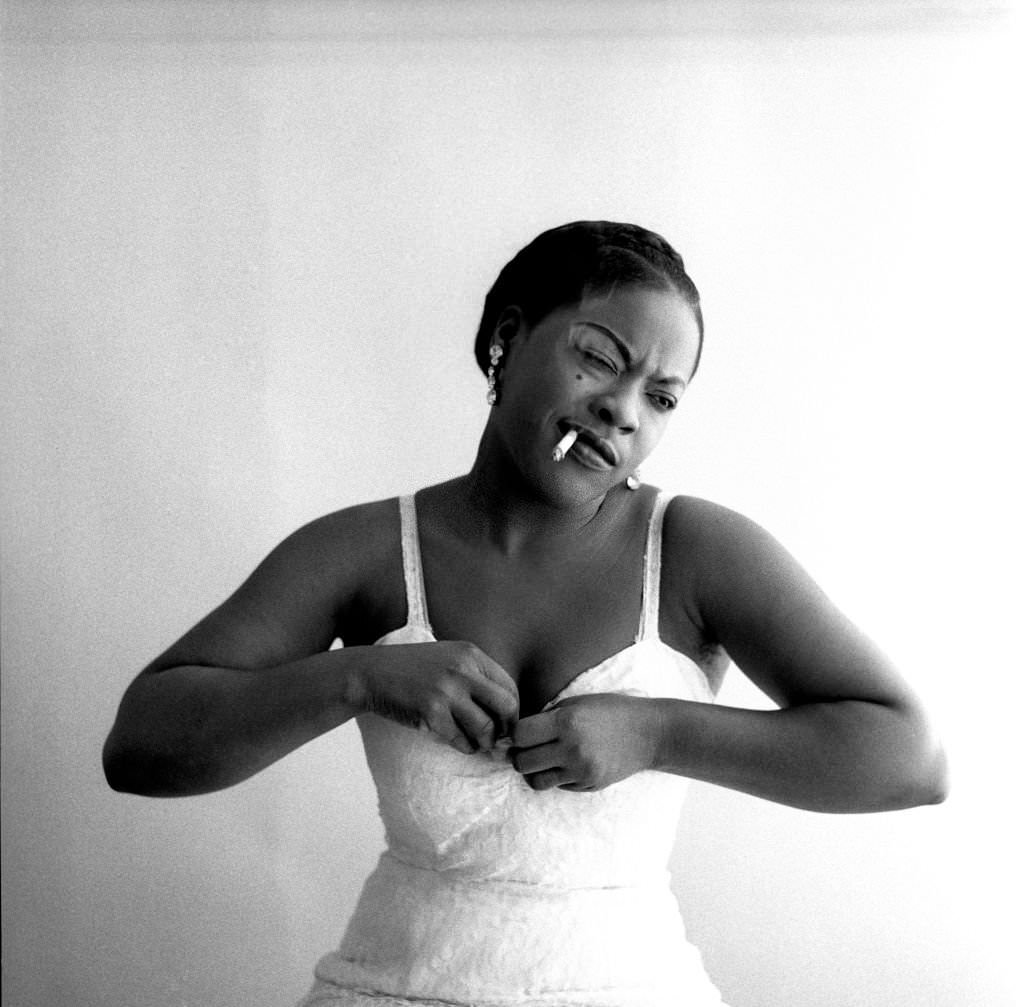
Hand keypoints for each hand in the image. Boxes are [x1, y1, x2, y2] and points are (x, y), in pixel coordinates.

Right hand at [350, 641, 518, 754]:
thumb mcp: (449, 658)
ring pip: (486, 728)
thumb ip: (476, 675)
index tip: (505, 722)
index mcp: (471, 654)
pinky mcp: (431, 713)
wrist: (372, 673)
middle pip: (507, 706)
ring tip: (478, 744)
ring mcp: (446, 692)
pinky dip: (465, 747)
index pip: (509, 686)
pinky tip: (460, 744)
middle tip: (499, 738)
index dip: (512, 709)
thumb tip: (506, 709)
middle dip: (507, 728)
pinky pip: (461, 740)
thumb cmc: (413, 669)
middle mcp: (463, 670)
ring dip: (485, 742)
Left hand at [510, 693, 659, 791]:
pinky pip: (558, 787)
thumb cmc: (610, 711)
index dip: (514, 734)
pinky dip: (556, 777)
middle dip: (519, 755)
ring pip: (536, 782)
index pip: (520, 735)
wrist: (649, 733)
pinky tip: (566, 764)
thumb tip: (516, 734)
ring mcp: (581, 771)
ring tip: (542, 759)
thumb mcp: (577, 703)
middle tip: (527, 748)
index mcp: (567, 721)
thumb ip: (547, 717)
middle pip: (522, 763)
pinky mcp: (589, 785)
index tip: (521, 732)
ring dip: (534, 771)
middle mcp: (572, 749)